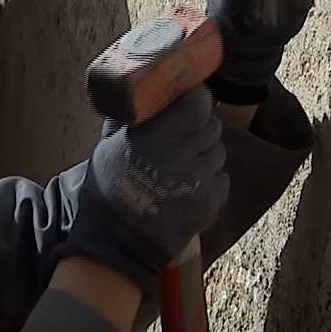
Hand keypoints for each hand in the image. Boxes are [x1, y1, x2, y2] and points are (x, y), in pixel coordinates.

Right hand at [60, 87, 229, 286]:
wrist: (115, 241)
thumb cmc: (109, 187)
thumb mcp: (109, 145)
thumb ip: (129, 116)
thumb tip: (139, 91)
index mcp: (157, 135)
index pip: (199, 103)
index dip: (196, 102)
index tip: (187, 106)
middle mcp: (182, 154)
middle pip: (213, 126)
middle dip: (199, 131)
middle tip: (180, 142)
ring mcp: (199, 180)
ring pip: (218, 154)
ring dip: (204, 158)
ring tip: (180, 171)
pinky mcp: (210, 204)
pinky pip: (222, 180)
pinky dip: (210, 183)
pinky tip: (187, 191)